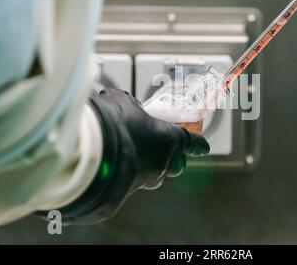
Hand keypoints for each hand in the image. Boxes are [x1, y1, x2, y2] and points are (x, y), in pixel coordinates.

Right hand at [56, 89, 209, 224]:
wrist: (92, 151)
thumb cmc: (115, 123)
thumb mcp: (124, 102)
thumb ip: (132, 106)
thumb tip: (126, 105)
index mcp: (171, 140)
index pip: (193, 143)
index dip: (198, 144)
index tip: (203, 147)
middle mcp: (163, 164)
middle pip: (176, 164)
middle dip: (172, 157)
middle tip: (161, 147)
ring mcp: (145, 180)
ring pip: (153, 175)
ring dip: (148, 165)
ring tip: (131, 152)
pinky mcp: (125, 193)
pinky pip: (131, 182)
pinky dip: (126, 173)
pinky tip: (113, 163)